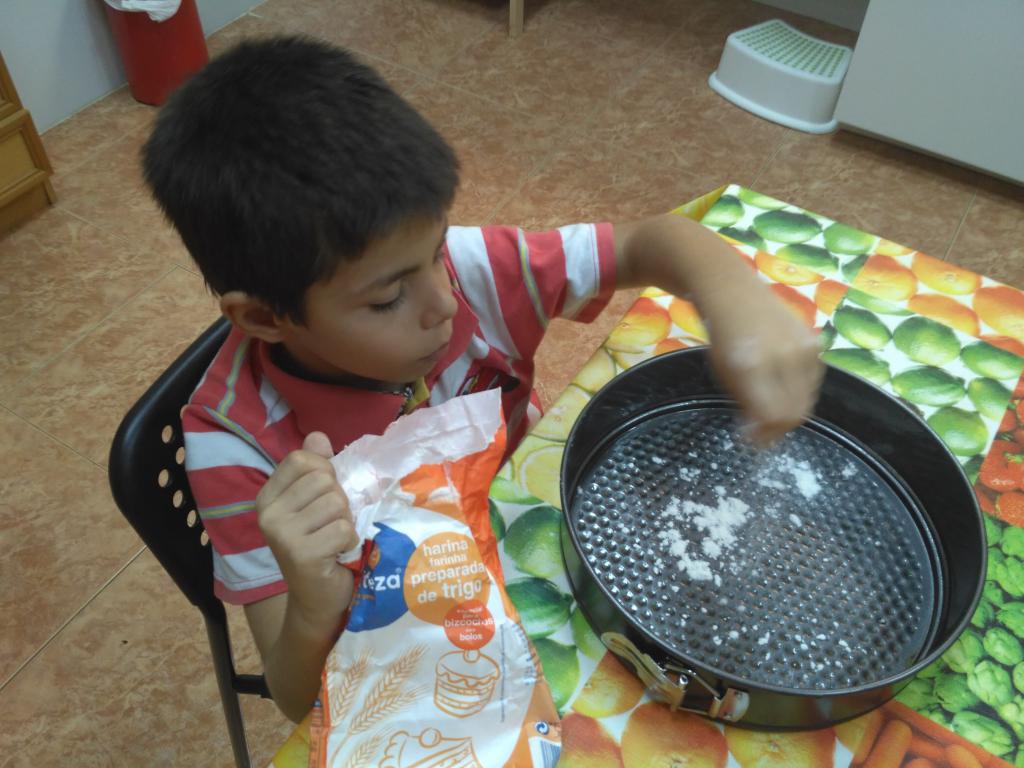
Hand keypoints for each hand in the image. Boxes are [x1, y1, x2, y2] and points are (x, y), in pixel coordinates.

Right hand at [256, 432, 358, 630]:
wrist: (318, 598)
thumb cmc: (321, 545)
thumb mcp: (316, 503)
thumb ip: (316, 469)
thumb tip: (318, 435)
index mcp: (268, 496)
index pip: (302, 459)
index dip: (326, 472)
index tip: (323, 498)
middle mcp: (268, 514)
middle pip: (323, 479)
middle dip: (339, 500)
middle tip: (330, 524)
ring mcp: (281, 534)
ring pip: (336, 502)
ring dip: (345, 521)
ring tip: (334, 539)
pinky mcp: (301, 554)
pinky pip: (343, 528)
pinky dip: (350, 541)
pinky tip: (337, 554)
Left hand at [702, 281, 824, 444]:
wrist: (735, 295)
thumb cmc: (723, 337)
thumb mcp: (724, 375)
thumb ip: (745, 405)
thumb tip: (759, 436)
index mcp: (754, 367)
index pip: (772, 417)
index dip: (764, 437)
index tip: (752, 444)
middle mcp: (784, 357)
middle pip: (794, 413)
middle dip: (778, 431)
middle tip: (763, 437)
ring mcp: (803, 349)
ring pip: (807, 400)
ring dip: (790, 415)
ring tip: (770, 417)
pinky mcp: (815, 344)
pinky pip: (813, 382)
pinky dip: (799, 395)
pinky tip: (782, 394)